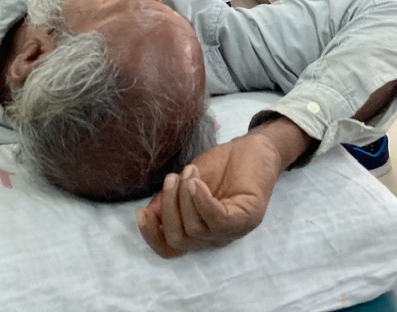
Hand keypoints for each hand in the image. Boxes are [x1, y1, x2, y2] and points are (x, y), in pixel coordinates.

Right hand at [136, 117, 312, 258]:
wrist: (254, 147)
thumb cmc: (222, 165)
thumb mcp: (187, 182)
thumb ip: (170, 200)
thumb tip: (149, 214)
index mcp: (200, 232)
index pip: (171, 250)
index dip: (152, 236)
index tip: (141, 212)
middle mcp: (215, 238)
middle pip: (178, 241)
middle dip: (168, 208)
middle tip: (172, 178)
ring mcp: (232, 231)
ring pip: (195, 229)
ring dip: (185, 197)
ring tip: (189, 171)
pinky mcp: (247, 219)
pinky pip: (218, 220)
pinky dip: (202, 201)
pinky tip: (197, 182)